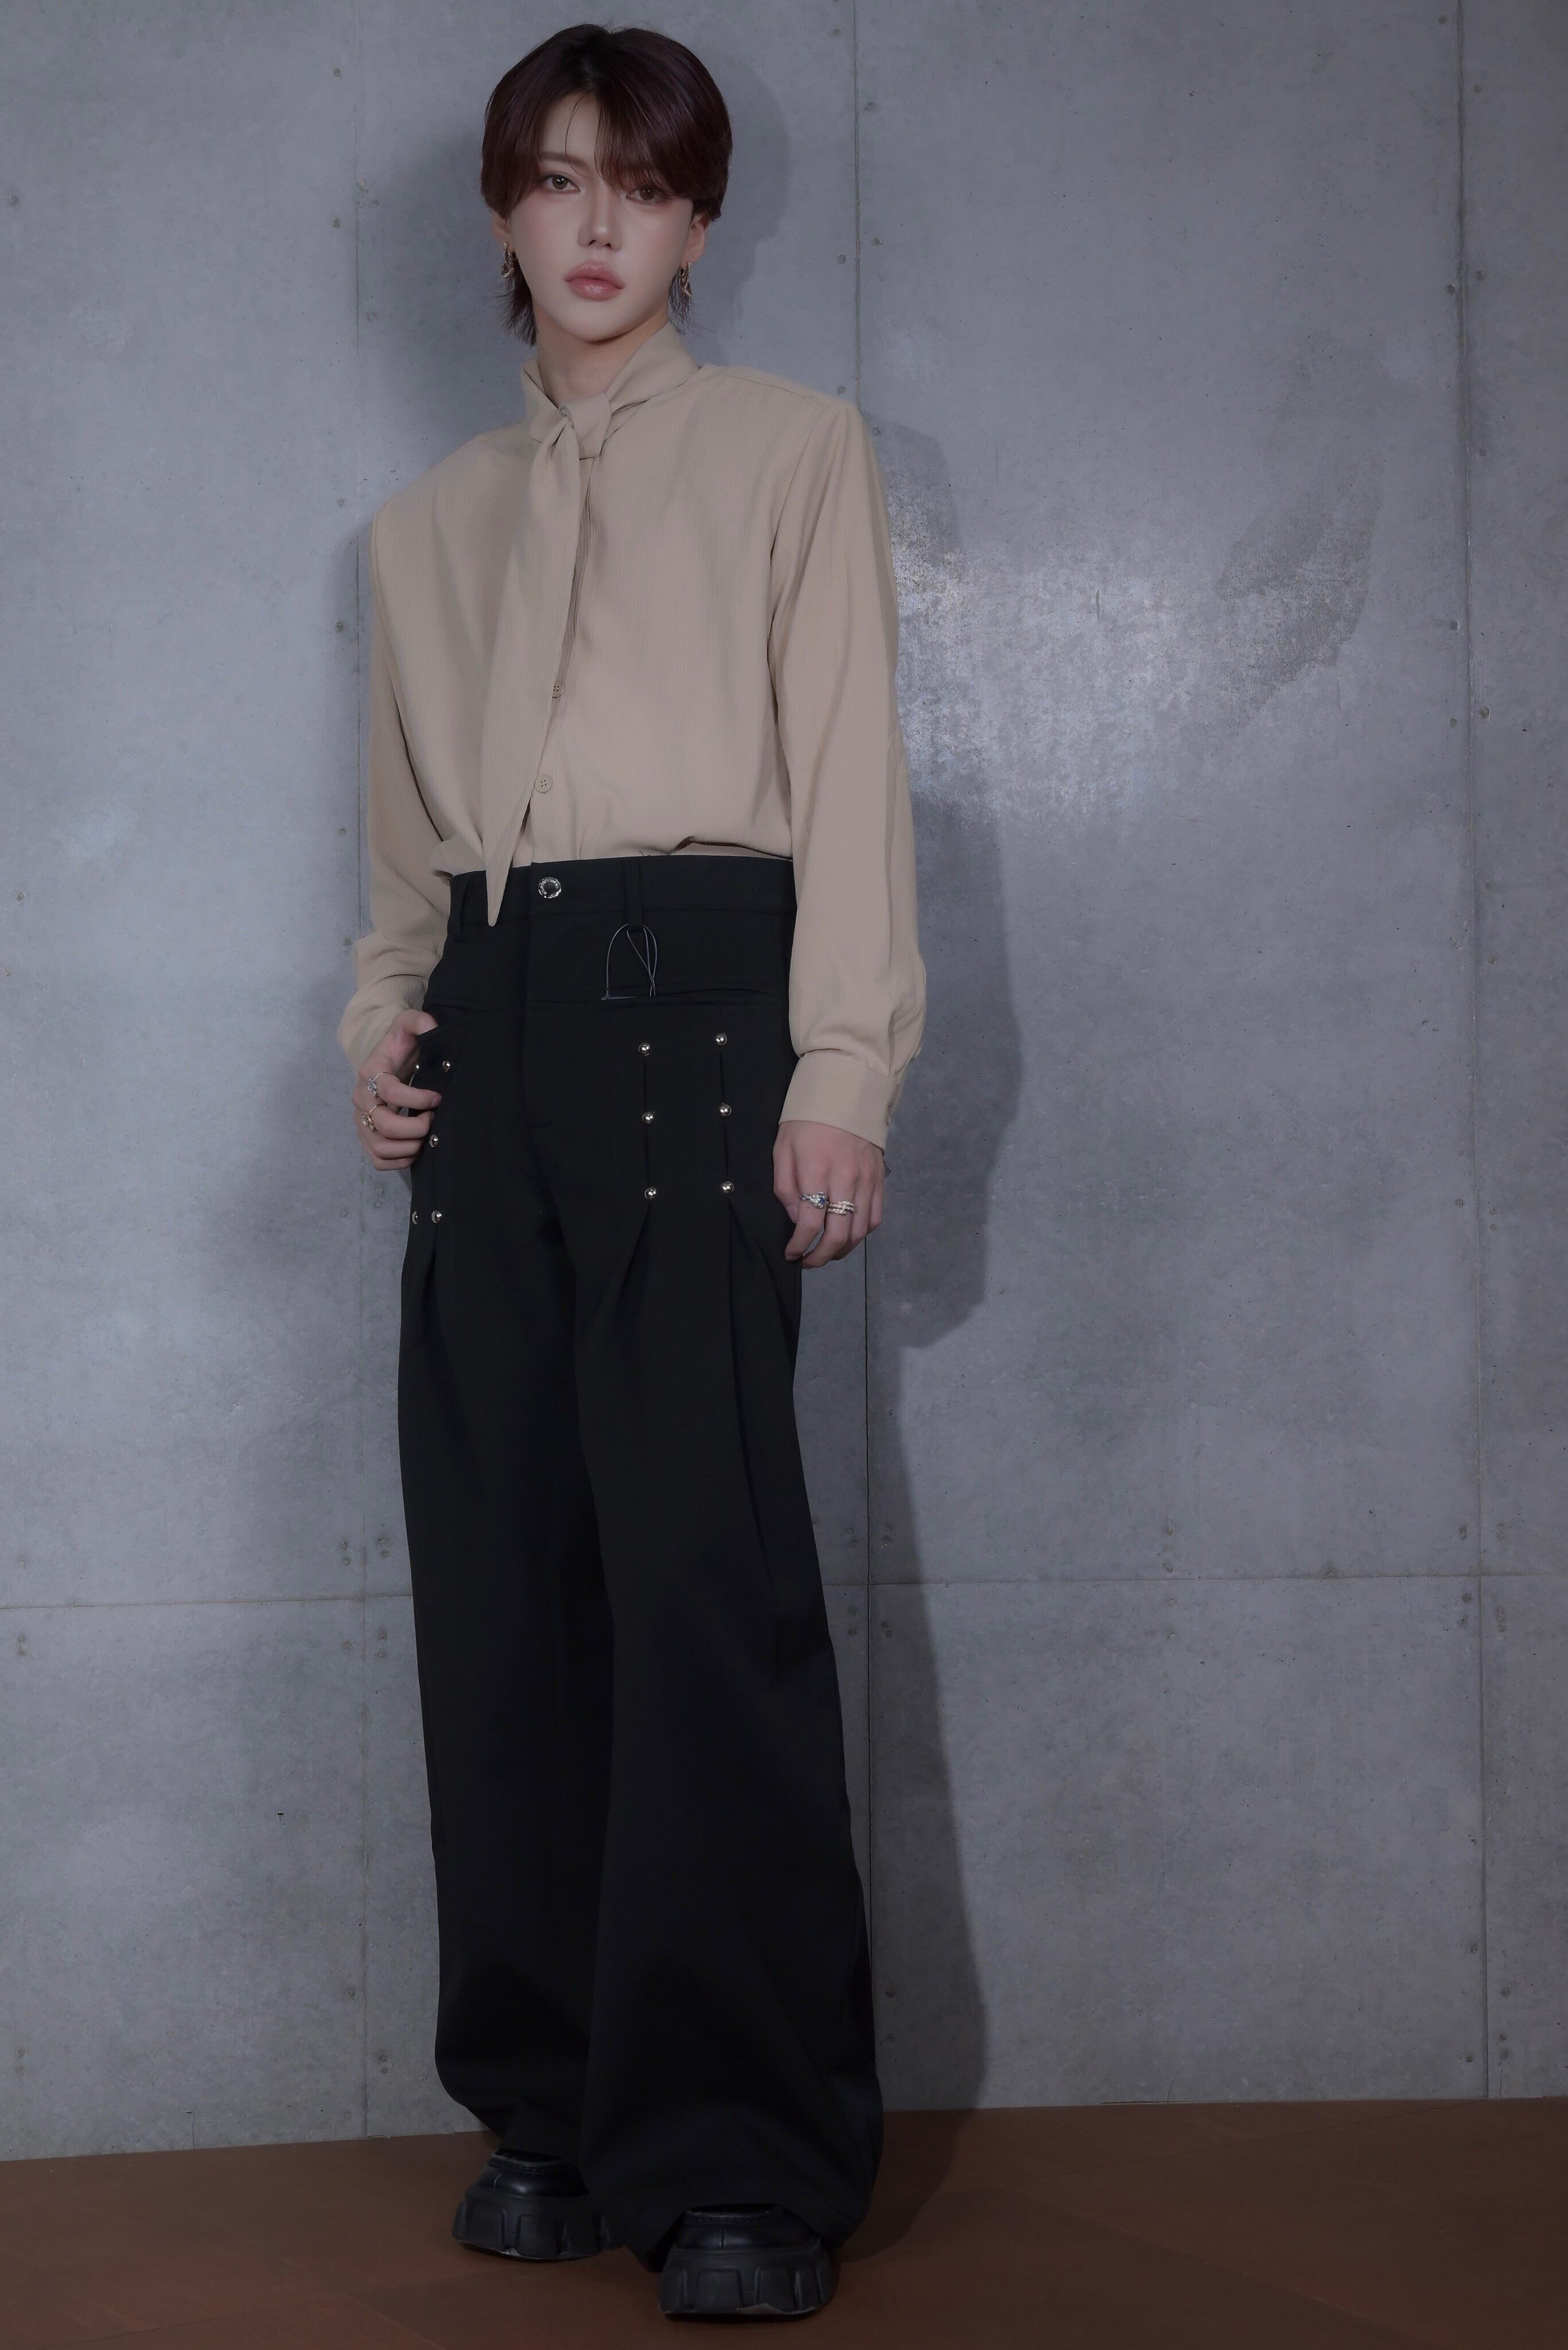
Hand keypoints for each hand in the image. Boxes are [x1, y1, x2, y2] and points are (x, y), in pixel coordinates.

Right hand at [351, 1009, 442, 1169]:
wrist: (388, 1061)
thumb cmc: (400, 1046)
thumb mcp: (408, 1025)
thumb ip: (419, 1020)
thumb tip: (432, 1026)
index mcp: (370, 1073)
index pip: (390, 1092)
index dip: (417, 1098)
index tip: (438, 1098)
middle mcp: (361, 1100)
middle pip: (383, 1125)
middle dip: (414, 1127)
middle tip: (432, 1120)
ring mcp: (362, 1121)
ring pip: (379, 1147)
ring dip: (409, 1146)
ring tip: (426, 1135)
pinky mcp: (367, 1138)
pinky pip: (378, 1160)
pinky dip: (399, 1161)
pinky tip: (416, 1148)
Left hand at [774, 1119, 884, 1267]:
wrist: (845, 1090)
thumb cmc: (807, 1118)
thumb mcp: (783, 1148)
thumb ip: (786, 1186)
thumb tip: (797, 1218)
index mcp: (816, 1171)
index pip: (810, 1223)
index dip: (799, 1246)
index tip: (791, 1253)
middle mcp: (845, 1180)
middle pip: (839, 1235)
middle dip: (821, 1256)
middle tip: (808, 1261)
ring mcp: (866, 1181)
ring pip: (859, 1231)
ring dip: (842, 1250)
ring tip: (827, 1252)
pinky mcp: (879, 1179)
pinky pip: (875, 1217)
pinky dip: (862, 1233)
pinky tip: (849, 1233)